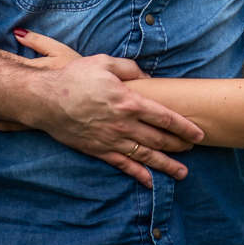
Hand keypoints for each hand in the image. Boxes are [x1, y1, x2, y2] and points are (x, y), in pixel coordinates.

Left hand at [0, 31, 83, 129]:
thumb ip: (38, 42)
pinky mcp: (41, 120)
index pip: (8, 61)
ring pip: (7, 105)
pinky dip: (1, 122)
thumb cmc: (81, 70)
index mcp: (40, 68)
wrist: (100, 95)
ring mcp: (37, 106)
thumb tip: (16, 33)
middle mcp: (36, 87)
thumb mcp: (62, 51)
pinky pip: (17, 123)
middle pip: (4, 82)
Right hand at [27, 47, 203, 187]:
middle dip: (179, 146)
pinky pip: (123, 165)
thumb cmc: (75, 78)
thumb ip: (130, 68)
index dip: (184, 127)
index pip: (165, 117)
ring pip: (145, 156)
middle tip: (193, 150)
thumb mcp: (105, 63)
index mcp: (129, 101)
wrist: (45, 99)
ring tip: (182, 172)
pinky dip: (139, 174)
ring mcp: (111, 140)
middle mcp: (124, 124)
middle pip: (159, 139)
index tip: (198, 134)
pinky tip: (151, 182)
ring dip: (166, 165)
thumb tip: (147, 77)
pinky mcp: (98, 150)